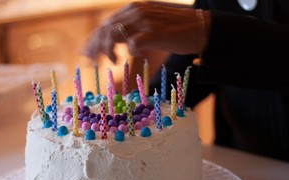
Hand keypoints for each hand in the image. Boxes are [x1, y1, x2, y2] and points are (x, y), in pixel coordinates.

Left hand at [84, 1, 209, 63]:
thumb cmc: (178, 28)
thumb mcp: (152, 21)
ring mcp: (145, 21)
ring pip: (112, 34)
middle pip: (106, 28)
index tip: (86, 51)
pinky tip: (124, 59)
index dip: (94, 38)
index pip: (108, 22)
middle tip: (87, 60)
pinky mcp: (153, 33)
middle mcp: (137, 11)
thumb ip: (135, 27)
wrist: (202, 27)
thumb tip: (122, 42)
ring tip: (109, 61)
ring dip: (106, 50)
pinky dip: (125, 52)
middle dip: (93, 45)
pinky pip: (131, 45)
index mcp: (135, 7)